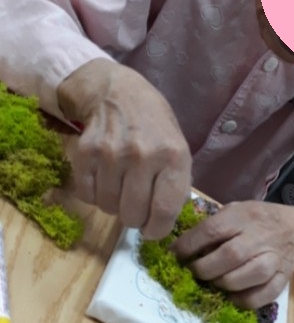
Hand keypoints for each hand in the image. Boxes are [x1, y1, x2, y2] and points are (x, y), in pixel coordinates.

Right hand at [57, 59, 191, 238]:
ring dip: (114, 206)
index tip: (154, 231)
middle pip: (134, 215)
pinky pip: (87, 195)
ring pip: (109, 208)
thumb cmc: (154, 125)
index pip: (165, 210)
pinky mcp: (85, 153)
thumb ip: (175, 183)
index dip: (158, 230)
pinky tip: (105, 180)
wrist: (117, 92)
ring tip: (122, 188)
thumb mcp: (178, 147)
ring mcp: (111, 154)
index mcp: (173, 156)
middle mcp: (142, 156)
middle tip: (137, 208)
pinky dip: (95, 195)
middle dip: (136, 219)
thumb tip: (165, 221)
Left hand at [172, 201, 293, 306]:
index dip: (188, 246)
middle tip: (194, 272)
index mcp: (243, 216)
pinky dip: (243, 300)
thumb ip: (214, 225)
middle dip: (203, 269)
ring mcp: (273, 260)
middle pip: (227, 257)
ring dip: (222, 284)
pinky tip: (233, 296)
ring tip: (214, 282)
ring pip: (243, 278)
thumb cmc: (260, 220)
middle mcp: (259, 237)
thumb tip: (181, 247)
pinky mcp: (282, 279)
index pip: (211, 231)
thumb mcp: (237, 211)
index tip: (174, 256)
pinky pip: (262, 296)